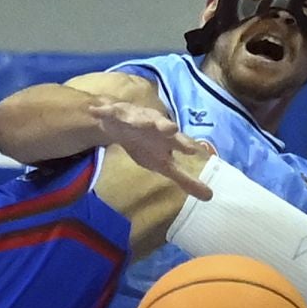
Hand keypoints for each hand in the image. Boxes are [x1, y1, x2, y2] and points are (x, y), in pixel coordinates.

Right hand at [90, 99, 213, 198]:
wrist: (122, 126)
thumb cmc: (147, 145)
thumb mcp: (165, 165)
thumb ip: (185, 180)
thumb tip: (209, 197)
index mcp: (167, 139)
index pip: (178, 143)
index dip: (184, 145)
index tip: (193, 150)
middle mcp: (154, 126)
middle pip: (160, 126)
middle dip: (164, 126)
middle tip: (169, 128)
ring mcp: (134, 118)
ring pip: (136, 118)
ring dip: (137, 119)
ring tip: (136, 122)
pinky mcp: (116, 114)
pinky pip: (109, 112)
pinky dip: (103, 111)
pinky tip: (96, 110)